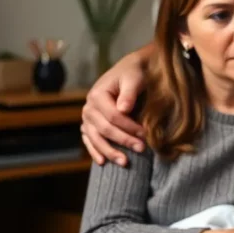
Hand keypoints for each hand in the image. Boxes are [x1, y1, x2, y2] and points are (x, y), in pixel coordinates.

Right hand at [81, 51, 147, 165]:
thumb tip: (123, 109)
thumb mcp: (134, 78)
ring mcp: (88, 117)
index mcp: (97, 95)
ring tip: (124, 162)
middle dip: (123, 141)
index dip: (129, 127)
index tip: (145, 134)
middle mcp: (89, 107)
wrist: (131, 70)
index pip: (112, 117)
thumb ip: (129, 93)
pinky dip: (95, 150)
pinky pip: (89, 139)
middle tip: (142, 149)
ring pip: (95, 138)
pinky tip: (102, 162)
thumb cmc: (135, 73)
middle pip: (104, 129)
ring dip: (109, 151)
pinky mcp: (90, 123)